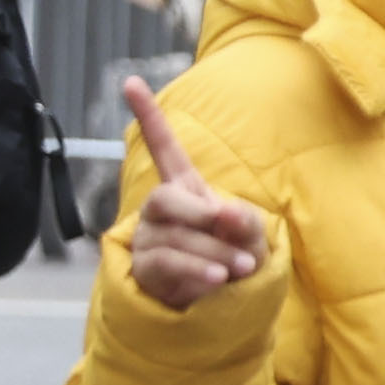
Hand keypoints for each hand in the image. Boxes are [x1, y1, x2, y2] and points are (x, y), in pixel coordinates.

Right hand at [119, 79, 267, 310]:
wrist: (223, 302)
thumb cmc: (237, 258)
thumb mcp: (253, 237)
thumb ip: (244, 222)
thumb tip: (226, 213)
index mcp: (186, 190)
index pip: (164, 148)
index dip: (149, 117)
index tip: (131, 82)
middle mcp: (160, 210)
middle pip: (164, 199)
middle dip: (202, 216)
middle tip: (233, 232)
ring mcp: (148, 238)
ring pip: (173, 237)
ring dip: (214, 253)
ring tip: (242, 268)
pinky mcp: (145, 268)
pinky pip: (168, 264)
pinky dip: (198, 271)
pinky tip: (218, 279)